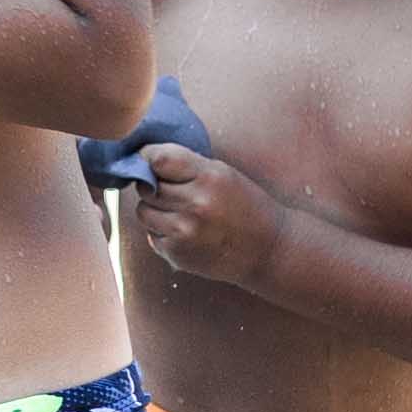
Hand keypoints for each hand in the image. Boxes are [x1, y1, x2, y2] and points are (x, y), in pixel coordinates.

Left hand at [123, 143, 282, 288]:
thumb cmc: (245, 206)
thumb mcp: (224, 175)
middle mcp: (196, 203)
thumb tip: (142, 159)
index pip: (159, 159)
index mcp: (210, 177)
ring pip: (142, 211)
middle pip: (146, 186)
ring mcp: (185, 231)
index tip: (147, 160)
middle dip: (152, 185)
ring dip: (153, 209)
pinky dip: (162, 232)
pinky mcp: (178, 254)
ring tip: (177, 212)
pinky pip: (152, 235)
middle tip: (171, 191)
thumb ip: (186, 166)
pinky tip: (185, 233)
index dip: (148, 157)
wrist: (269, 250)